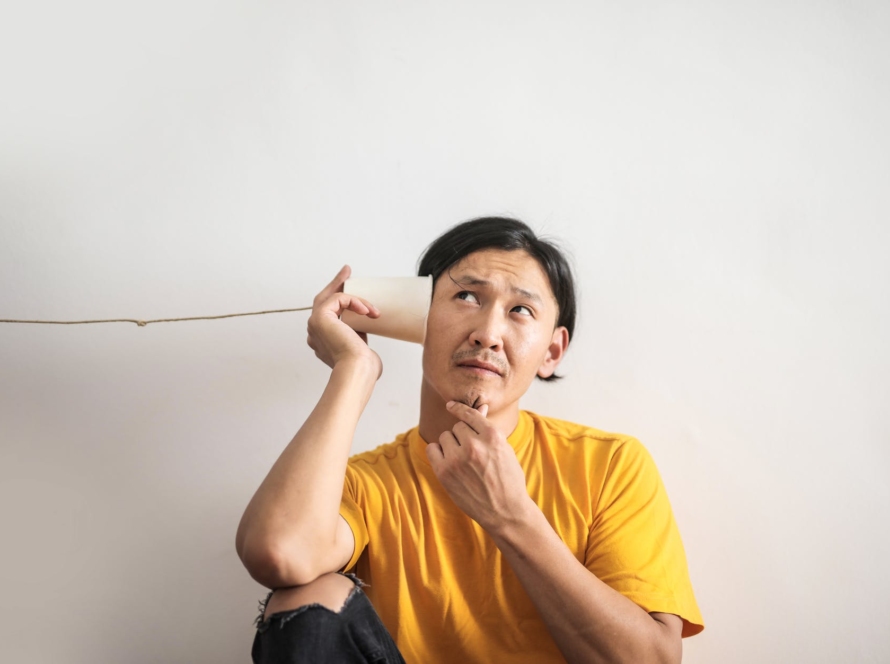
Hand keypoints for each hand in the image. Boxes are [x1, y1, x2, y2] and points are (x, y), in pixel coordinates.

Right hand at [306, 265, 382, 376]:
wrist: (357, 370)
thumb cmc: (363, 366)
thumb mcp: (360, 347)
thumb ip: (357, 335)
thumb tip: (366, 323)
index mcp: (322, 341)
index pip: (327, 315)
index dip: (338, 299)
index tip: (348, 286)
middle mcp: (314, 333)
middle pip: (322, 300)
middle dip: (336, 284)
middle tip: (347, 271)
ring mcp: (314, 325)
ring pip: (331, 298)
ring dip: (354, 297)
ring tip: (371, 307)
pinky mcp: (319, 317)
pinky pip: (338, 299)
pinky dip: (354, 301)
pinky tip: (367, 311)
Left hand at [425, 401, 531, 532]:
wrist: (506, 511)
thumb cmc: (508, 479)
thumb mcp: (504, 450)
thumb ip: (488, 429)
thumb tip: (480, 406)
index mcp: (492, 436)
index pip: (470, 414)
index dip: (459, 408)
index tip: (450, 405)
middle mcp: (474, 445)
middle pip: (457, 426)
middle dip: (462, 436)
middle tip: (472, 452)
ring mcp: (457, 459)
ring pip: (445, 436)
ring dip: (451, 445)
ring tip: (463, 460)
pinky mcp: (444, 472)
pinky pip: (432, 449)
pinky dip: (438, 453)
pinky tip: (448, 461)